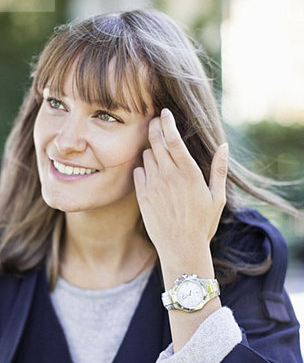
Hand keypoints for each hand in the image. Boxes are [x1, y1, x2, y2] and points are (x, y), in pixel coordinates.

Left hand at [133, 108, 227, 268]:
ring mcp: (153, 186)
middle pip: (156, 141)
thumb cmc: (202, 225)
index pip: (174, 139)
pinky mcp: (142, 197)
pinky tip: (150, 173)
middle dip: (154, 128)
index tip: (164, 112)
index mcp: (189, 174)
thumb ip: (219, 170)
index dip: (167, 122)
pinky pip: (138, 172)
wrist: (181, 249)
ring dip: (151, 150)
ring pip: (146, 155)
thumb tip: (224, 146)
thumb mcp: (217, 198)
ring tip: (158, 154)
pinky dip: (143, 168)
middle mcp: (169, 176)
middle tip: (155, 122)